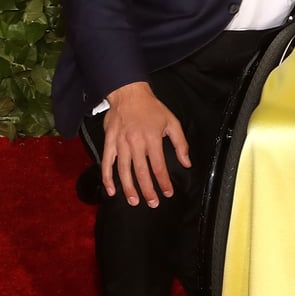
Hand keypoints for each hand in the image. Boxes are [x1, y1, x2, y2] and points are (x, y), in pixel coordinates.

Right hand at [101, 82, 190, 207]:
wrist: (128, 93)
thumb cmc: (152, 108)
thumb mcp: (172, 121)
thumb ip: (180, 143)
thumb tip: (186, 162)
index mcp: (152, 138)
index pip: (159, 166)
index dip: (163, 181)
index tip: (167, 193)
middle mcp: (136, 142)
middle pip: (141, 172)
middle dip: (148, 190)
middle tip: (153, 203)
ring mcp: (120, 143)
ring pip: (124, 171)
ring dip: (129, 188)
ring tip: (134, 201)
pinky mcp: (109, 142)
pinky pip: (107, 163)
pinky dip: (107, 178)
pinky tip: (111, 190)